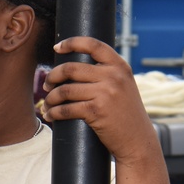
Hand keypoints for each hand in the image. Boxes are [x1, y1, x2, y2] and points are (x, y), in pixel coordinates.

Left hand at [41, 37, 156, 165]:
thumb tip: (74, 66)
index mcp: (119, 66)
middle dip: (52, 76)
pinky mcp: (96, 111)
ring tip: (46, 104)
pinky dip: (54, 112)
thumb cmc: (125, 113)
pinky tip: (50, 115)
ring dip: (50, 98)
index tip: (57, 47)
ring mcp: (105, 93)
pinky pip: (66, 109)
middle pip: (70, 68)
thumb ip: (106, 73)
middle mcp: (113, 76)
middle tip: (47, 85)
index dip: (72, 43)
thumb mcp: (123, 86)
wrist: (137, 140)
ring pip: (65, 90)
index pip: (93, 45)